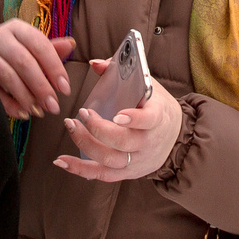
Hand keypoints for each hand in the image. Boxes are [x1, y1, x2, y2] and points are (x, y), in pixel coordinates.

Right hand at [0, 18, 75, 118]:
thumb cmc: (9, 51)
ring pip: (6, 75)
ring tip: (38, 112)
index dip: (54, 68)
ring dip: (25, 96)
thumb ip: (50, 49)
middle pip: (23, 61)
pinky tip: (21, 113)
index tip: (65, 89)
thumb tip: (71, 44)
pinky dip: (7, 103)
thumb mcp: (29, 48)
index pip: (39, 45)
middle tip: (53, 107)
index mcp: (17, 28)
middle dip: (41, 86)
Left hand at [54, 74, 183, 183]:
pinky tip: (62, 161)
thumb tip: (95, 64)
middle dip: (98, 128)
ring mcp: (137, 160)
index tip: (118, 115)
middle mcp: (148, 142)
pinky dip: (79, 169)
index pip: (149, 120)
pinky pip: (101, 175)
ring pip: (109, 159)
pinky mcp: (126, 172)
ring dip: (85, 143)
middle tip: (82, 113)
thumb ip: (121, 72)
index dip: (134, 119)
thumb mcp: (148, 86)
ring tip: (71, 126)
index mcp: (157, 118)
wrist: (176, 137)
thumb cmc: (156, 106)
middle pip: (122, 142)